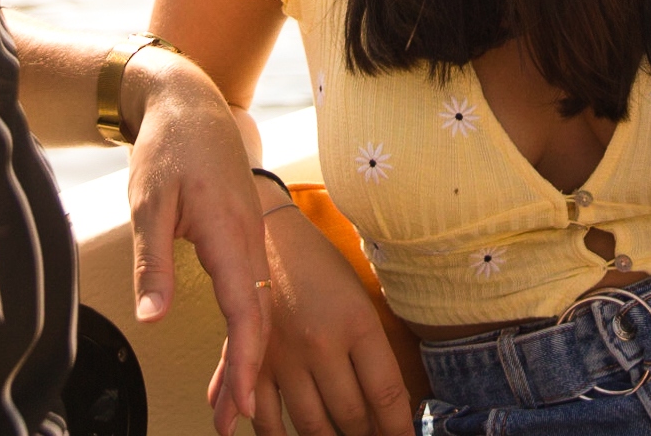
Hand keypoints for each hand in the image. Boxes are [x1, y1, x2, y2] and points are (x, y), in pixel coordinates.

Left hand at [124, 56, 271, 435]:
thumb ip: (152, 263)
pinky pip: (251, 290)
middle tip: (232, 418)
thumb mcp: (148, 203)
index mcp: (229, 232)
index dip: (246, 359)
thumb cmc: (169, 147)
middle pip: (257, 317)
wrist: (191, 103)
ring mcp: (250, 238)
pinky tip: (236, 352)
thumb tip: (152, 318)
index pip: (245, 308)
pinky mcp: (242, 237)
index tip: (242, 401)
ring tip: (231, 401)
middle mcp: (249, 239)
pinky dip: (245, 328)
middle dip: (248, 372)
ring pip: (256, 306)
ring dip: (248, 355)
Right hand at [221, 192, 411, 435]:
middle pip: (351, 415)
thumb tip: (390, 407)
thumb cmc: (324, 268)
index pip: (386, 394)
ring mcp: (283, 356)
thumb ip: (375, 353)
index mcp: (357, 322)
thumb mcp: (361, 300)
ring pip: (312, 424)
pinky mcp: (251, 361)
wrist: (271, 235)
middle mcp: (320, 343)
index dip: (398, 428)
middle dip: (368, 434)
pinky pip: (264, 418)